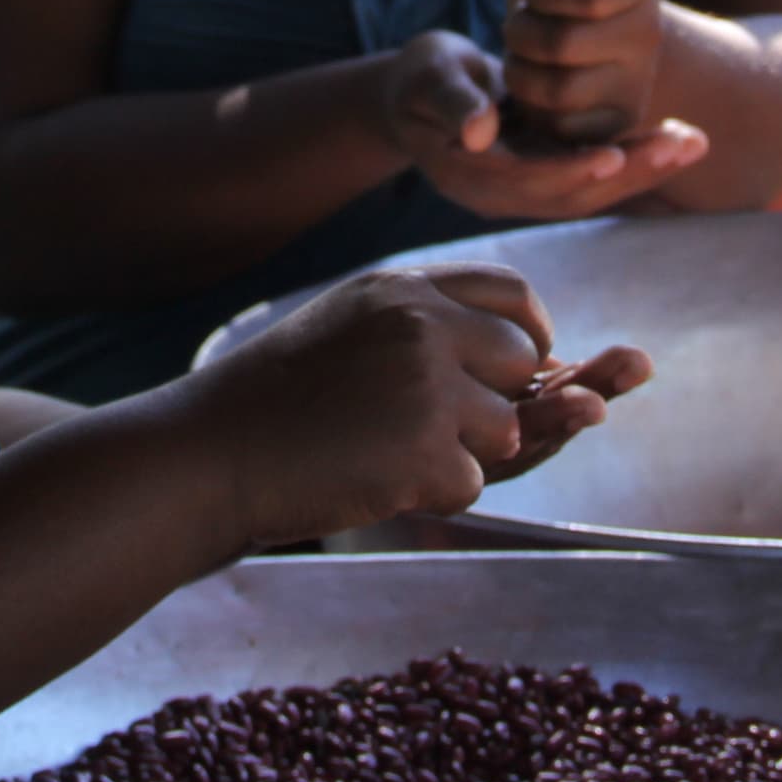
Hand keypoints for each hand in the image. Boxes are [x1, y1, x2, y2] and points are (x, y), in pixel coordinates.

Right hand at [177, 263, 623, 547]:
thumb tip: (577, 380)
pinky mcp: (427, 447)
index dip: (530, 336)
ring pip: (506, 429)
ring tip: (374, 448)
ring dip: (459, 454)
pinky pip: (472, 482)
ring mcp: (428, 383)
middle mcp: (423, 322)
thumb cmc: (276, 407)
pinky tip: (367, 476)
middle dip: (498, 401)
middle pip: (525, 362)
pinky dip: (430, 493)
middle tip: (418, 424)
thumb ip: (438, 336)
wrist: (204, 455)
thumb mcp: (354, 335)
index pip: (513, 295)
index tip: (517, 368)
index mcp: (402, 288)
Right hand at [372, 30, 706, 222]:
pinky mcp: (549, 175)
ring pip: (593, 191)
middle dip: (631, 173)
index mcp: (470, 176)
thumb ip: (452, 102)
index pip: (527, 180)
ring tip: (694, 141)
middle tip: (684, 143)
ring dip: (645, 169)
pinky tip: (677, 141)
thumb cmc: (420, 77)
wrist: (419, 94)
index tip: (616, 154)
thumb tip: (478, 132)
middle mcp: (504, 196)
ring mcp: (528, 190)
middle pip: (573, 195)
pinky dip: (636, 161)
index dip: (571, 169)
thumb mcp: (427, 77)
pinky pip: (597, 177)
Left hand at [499, 0, 665, 150]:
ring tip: (519, 54)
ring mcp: (639, 82)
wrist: (601, 33)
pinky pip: (562, 127)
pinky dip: (534, 106)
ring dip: (520, 71)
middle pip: (562, 45)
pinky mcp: (619, 122)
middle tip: (514, 24)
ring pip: (557, 91)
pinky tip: (535, 82)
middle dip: (520, 32)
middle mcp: (650, 32)